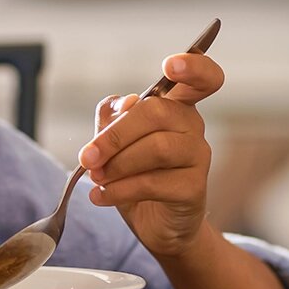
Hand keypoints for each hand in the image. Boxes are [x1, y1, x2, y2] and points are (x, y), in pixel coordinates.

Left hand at [77, 52, 223, 258]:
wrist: (153, 222)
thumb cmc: (135, 173)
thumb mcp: (114, 141)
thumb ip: (114, 116)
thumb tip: (126, 103)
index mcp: (175, 106)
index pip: (201, 78)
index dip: (192, 66)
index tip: (169, 65)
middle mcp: (192, 126)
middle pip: (157, 113)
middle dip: (115, 135)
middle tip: (87, 157)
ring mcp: (198, 157)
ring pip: (157, 148)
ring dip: (117, 165)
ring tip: (97, 178)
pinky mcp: (194, 189)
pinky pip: (155, 183)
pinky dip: (120, 190)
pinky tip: (101, 197)